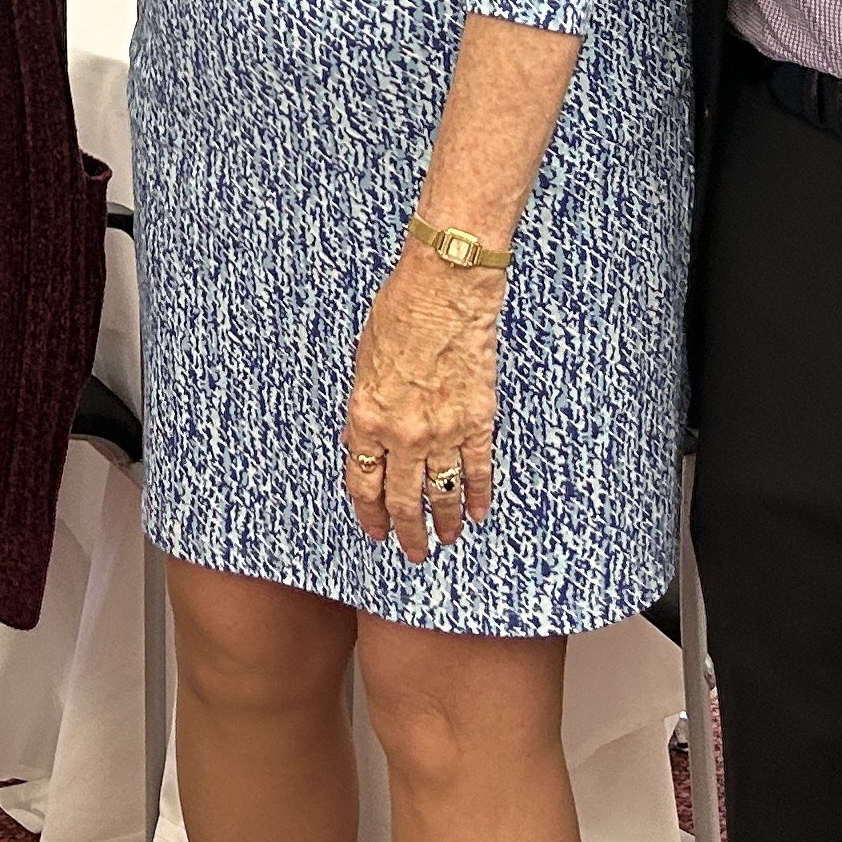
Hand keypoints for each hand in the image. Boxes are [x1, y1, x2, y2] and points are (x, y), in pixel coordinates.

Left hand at [342, 248, 501, 562]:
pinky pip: (477, 470)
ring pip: (442, 493)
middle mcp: (403, 433)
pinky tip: (479, 514)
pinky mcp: (478, 420)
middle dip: (406, 532)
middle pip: (403, 500)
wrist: (446, 287)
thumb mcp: (363, 362)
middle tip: (411, 553)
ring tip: (446, 542)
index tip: (375, 531)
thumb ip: (365, 409)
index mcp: (366, 417)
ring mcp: (443, 430)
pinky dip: (478, 496)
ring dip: (443, 523)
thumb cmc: (400, 312)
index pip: (363, 483)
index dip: (369, 514)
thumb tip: (364, 442)